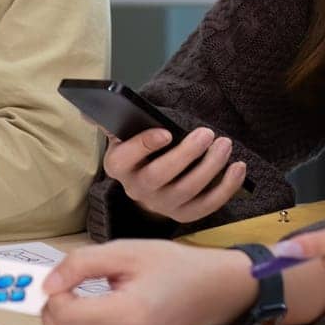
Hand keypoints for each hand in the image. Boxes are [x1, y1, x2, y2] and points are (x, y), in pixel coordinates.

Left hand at [41, 240, 255, 324]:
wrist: (204, 290)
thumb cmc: (167, 266)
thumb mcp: (123, 250)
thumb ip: (80, 264)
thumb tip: (46, 284)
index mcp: (130, 313)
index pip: (67, 316)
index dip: (53, 295)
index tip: (63, 278)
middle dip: (51, 314)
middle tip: (62, 289)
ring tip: (73, 302)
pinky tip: (84, 318)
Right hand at [104, 125, 248, 222]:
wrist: (148, 184)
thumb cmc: (139, 152)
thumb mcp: (122, 137)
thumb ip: (109, 123)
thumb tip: (87, 109)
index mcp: (118, 167)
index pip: (127, 158)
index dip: (145, 145)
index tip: (166, 132)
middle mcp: (137, 190)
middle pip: (161, 175)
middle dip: (187, 154)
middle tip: (207, 133)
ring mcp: (162, 206)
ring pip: (189, 189)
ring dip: (211, 166)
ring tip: (225, 144)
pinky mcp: (185, 215)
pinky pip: (209, 204)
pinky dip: (227, 187)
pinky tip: (238, 167)